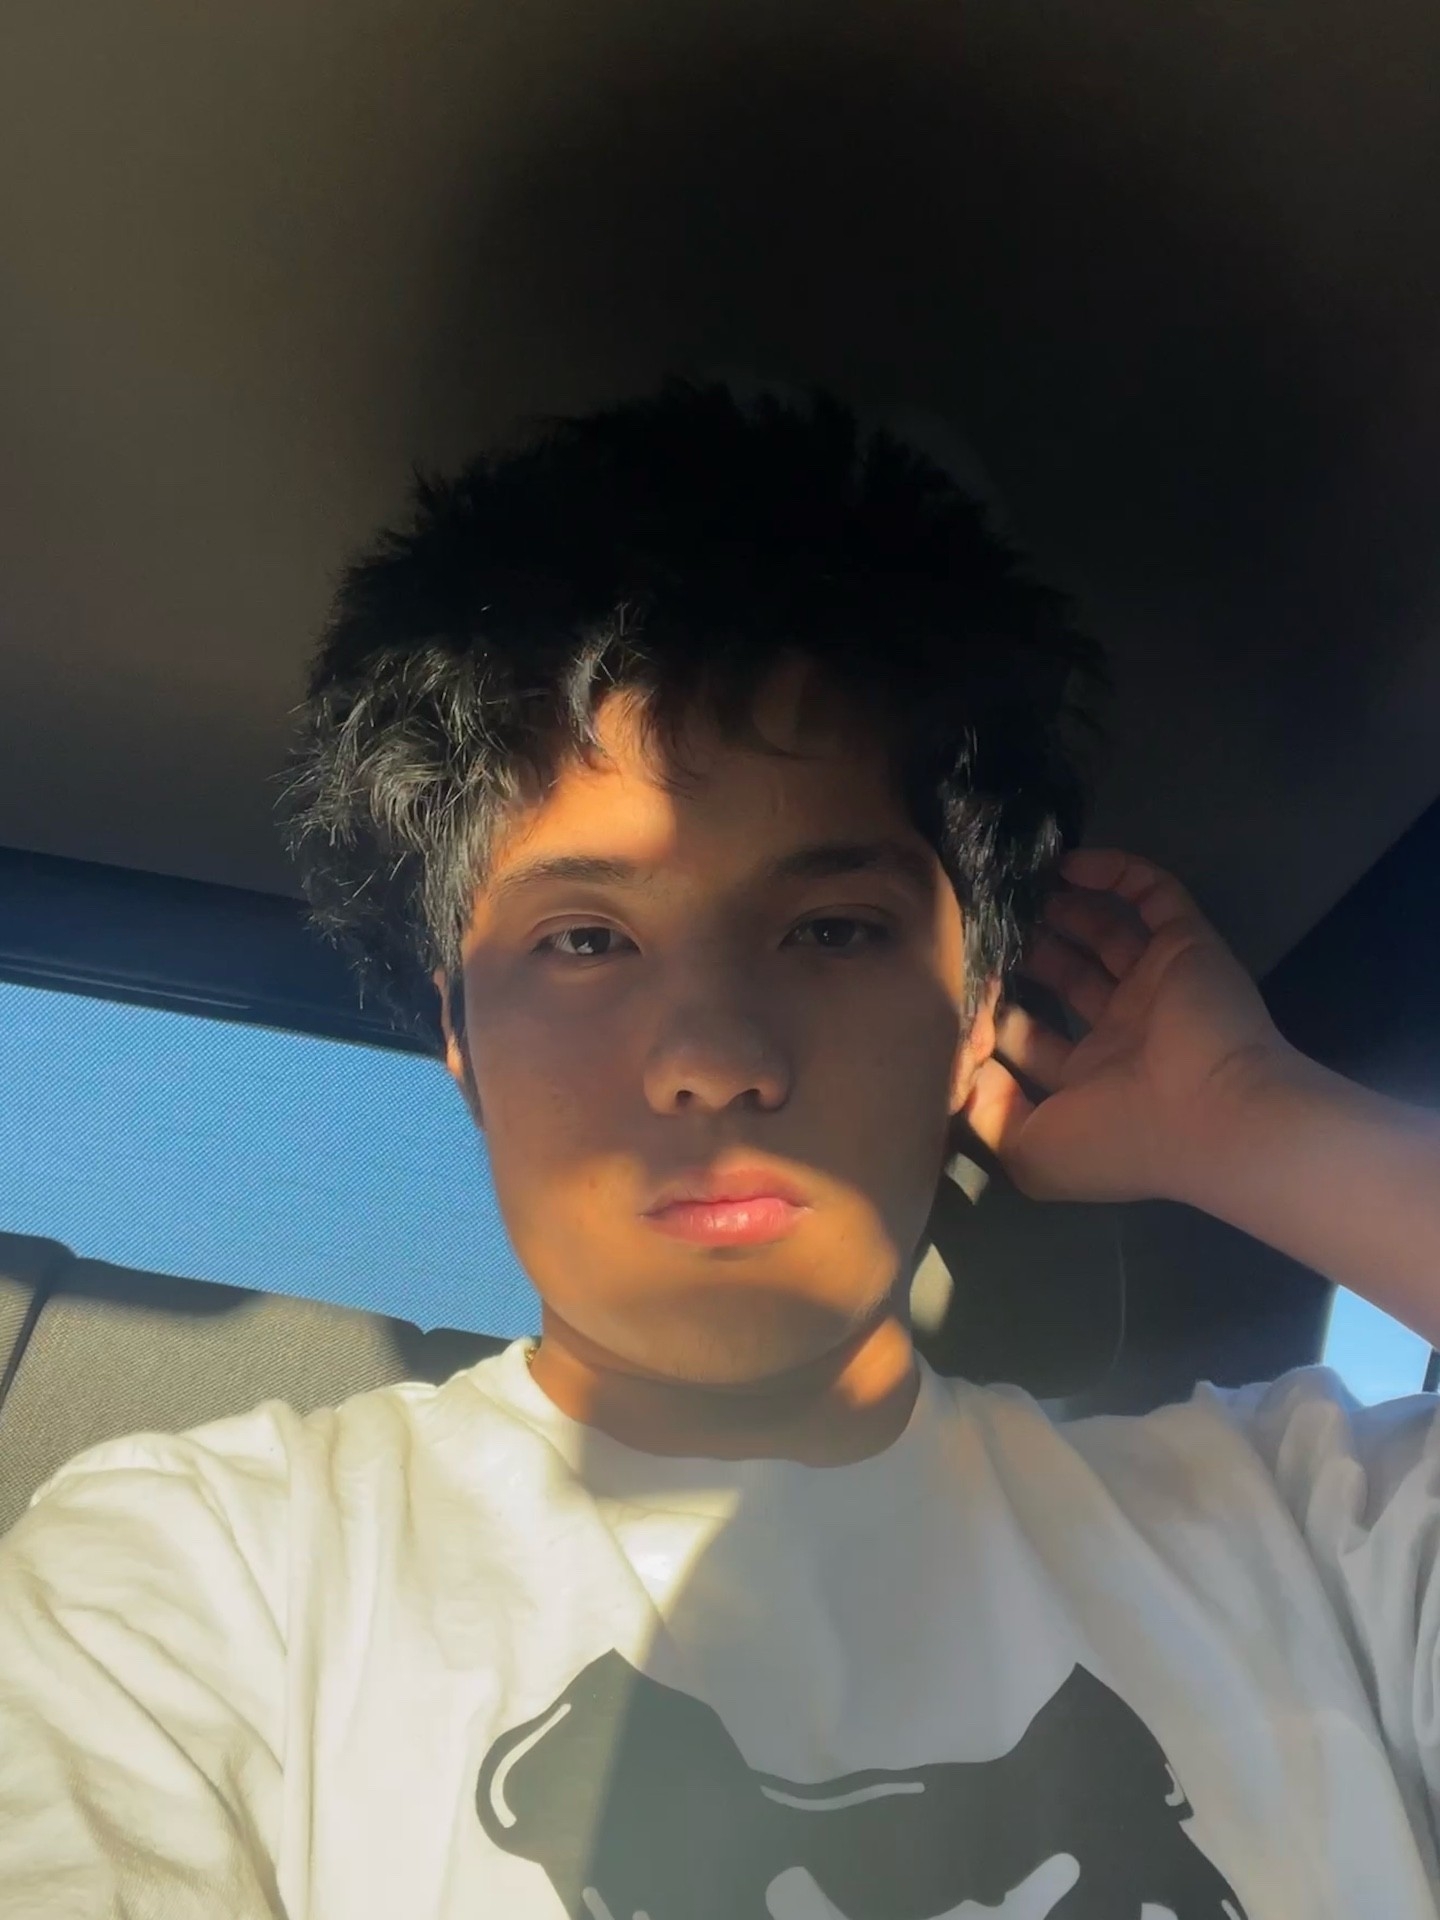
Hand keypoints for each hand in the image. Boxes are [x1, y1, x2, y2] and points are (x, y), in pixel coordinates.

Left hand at [962, 848, 1298, 1205]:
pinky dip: (1116, 873)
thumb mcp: (1031, 1154)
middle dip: (1026, 955)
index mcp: (1090, 1083)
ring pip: (1105, 935)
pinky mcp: (1186, 945)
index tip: (958, 986)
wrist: (1217, 1115)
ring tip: (1016, 890)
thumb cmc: (1119, 1138)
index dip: (995, 1015)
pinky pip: (1154, 895)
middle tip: (983, 924)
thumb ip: (986, 1115)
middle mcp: (1124, 1034)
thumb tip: (965, 1069)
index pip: (1032, 1040)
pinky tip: (1069, 863)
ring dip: (1062, 911)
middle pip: (1066, 980)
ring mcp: (1157, 986)